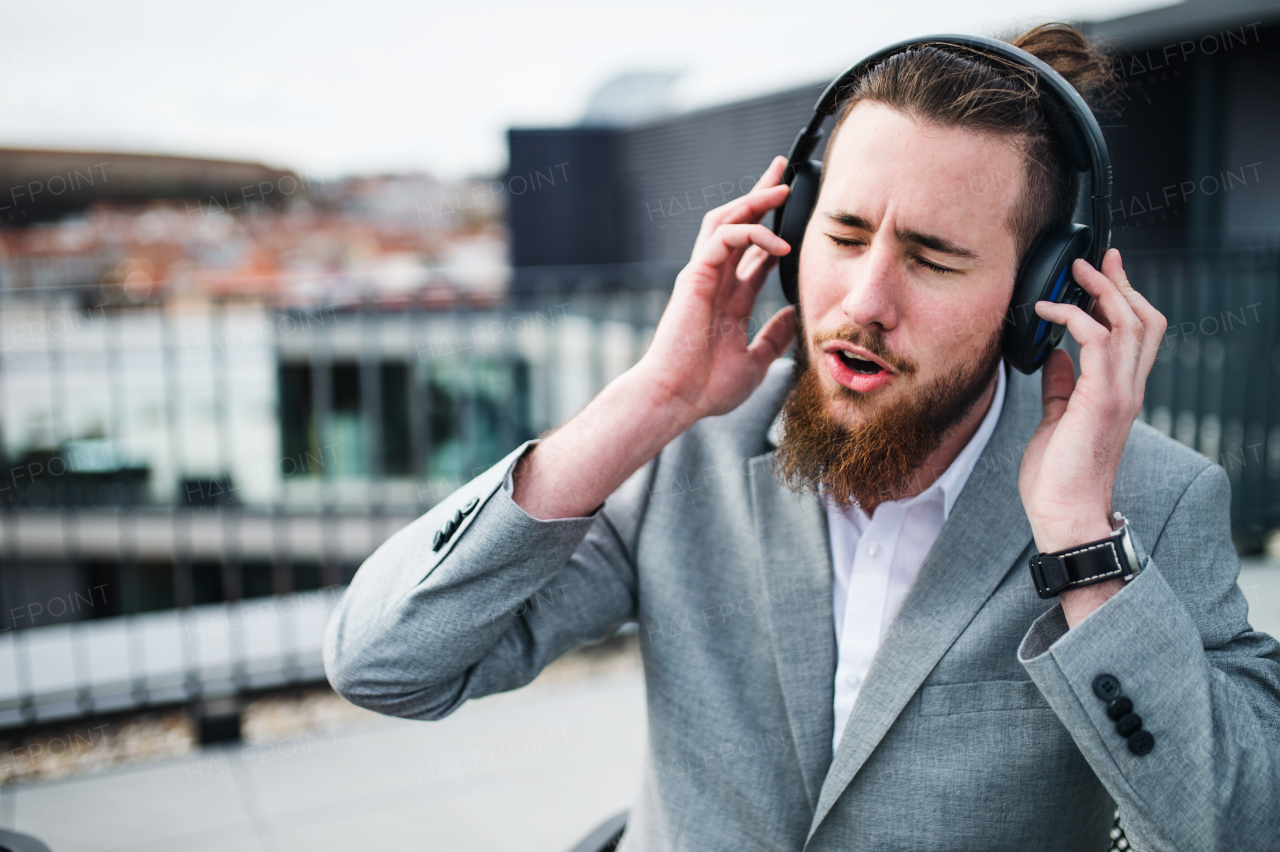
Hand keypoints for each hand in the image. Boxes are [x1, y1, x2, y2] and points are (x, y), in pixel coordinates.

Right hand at [635, 155, 797, 423]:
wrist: (676, 399)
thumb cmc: (706, 388)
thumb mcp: (755, 362)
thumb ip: (773, 337)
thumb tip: (794, 315)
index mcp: (727, 298)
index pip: (753, 252)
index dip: (773, 228)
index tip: (795, 211)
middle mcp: (714, 280)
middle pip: (737, 223)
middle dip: (759, 195)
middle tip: (783, 172)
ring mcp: (702, 276)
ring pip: (726, 220)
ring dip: (754, 200)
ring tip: (782, 187)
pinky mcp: (695, 277)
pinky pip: (723, 239)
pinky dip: (751, 233)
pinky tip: (777, 243)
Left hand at [1018, 249, 1166, 624]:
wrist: (1065, 515)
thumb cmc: (1058, 479)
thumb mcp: (1057, 421)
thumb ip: (1061, 387)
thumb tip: (1055, 356)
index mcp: (1120, 393)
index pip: (1138, 333)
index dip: (1124, 297)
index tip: (1104, 270)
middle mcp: (1128, 389)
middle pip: (1142, 319)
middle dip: (1118, 284)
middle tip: (1094, 261)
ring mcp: (1118, 394)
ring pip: (1128, 323)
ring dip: (1100, 292)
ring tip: (1075, 273)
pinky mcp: (1100, 400)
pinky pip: (1097, 342)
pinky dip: (1074, 318)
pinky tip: (1048, 311)